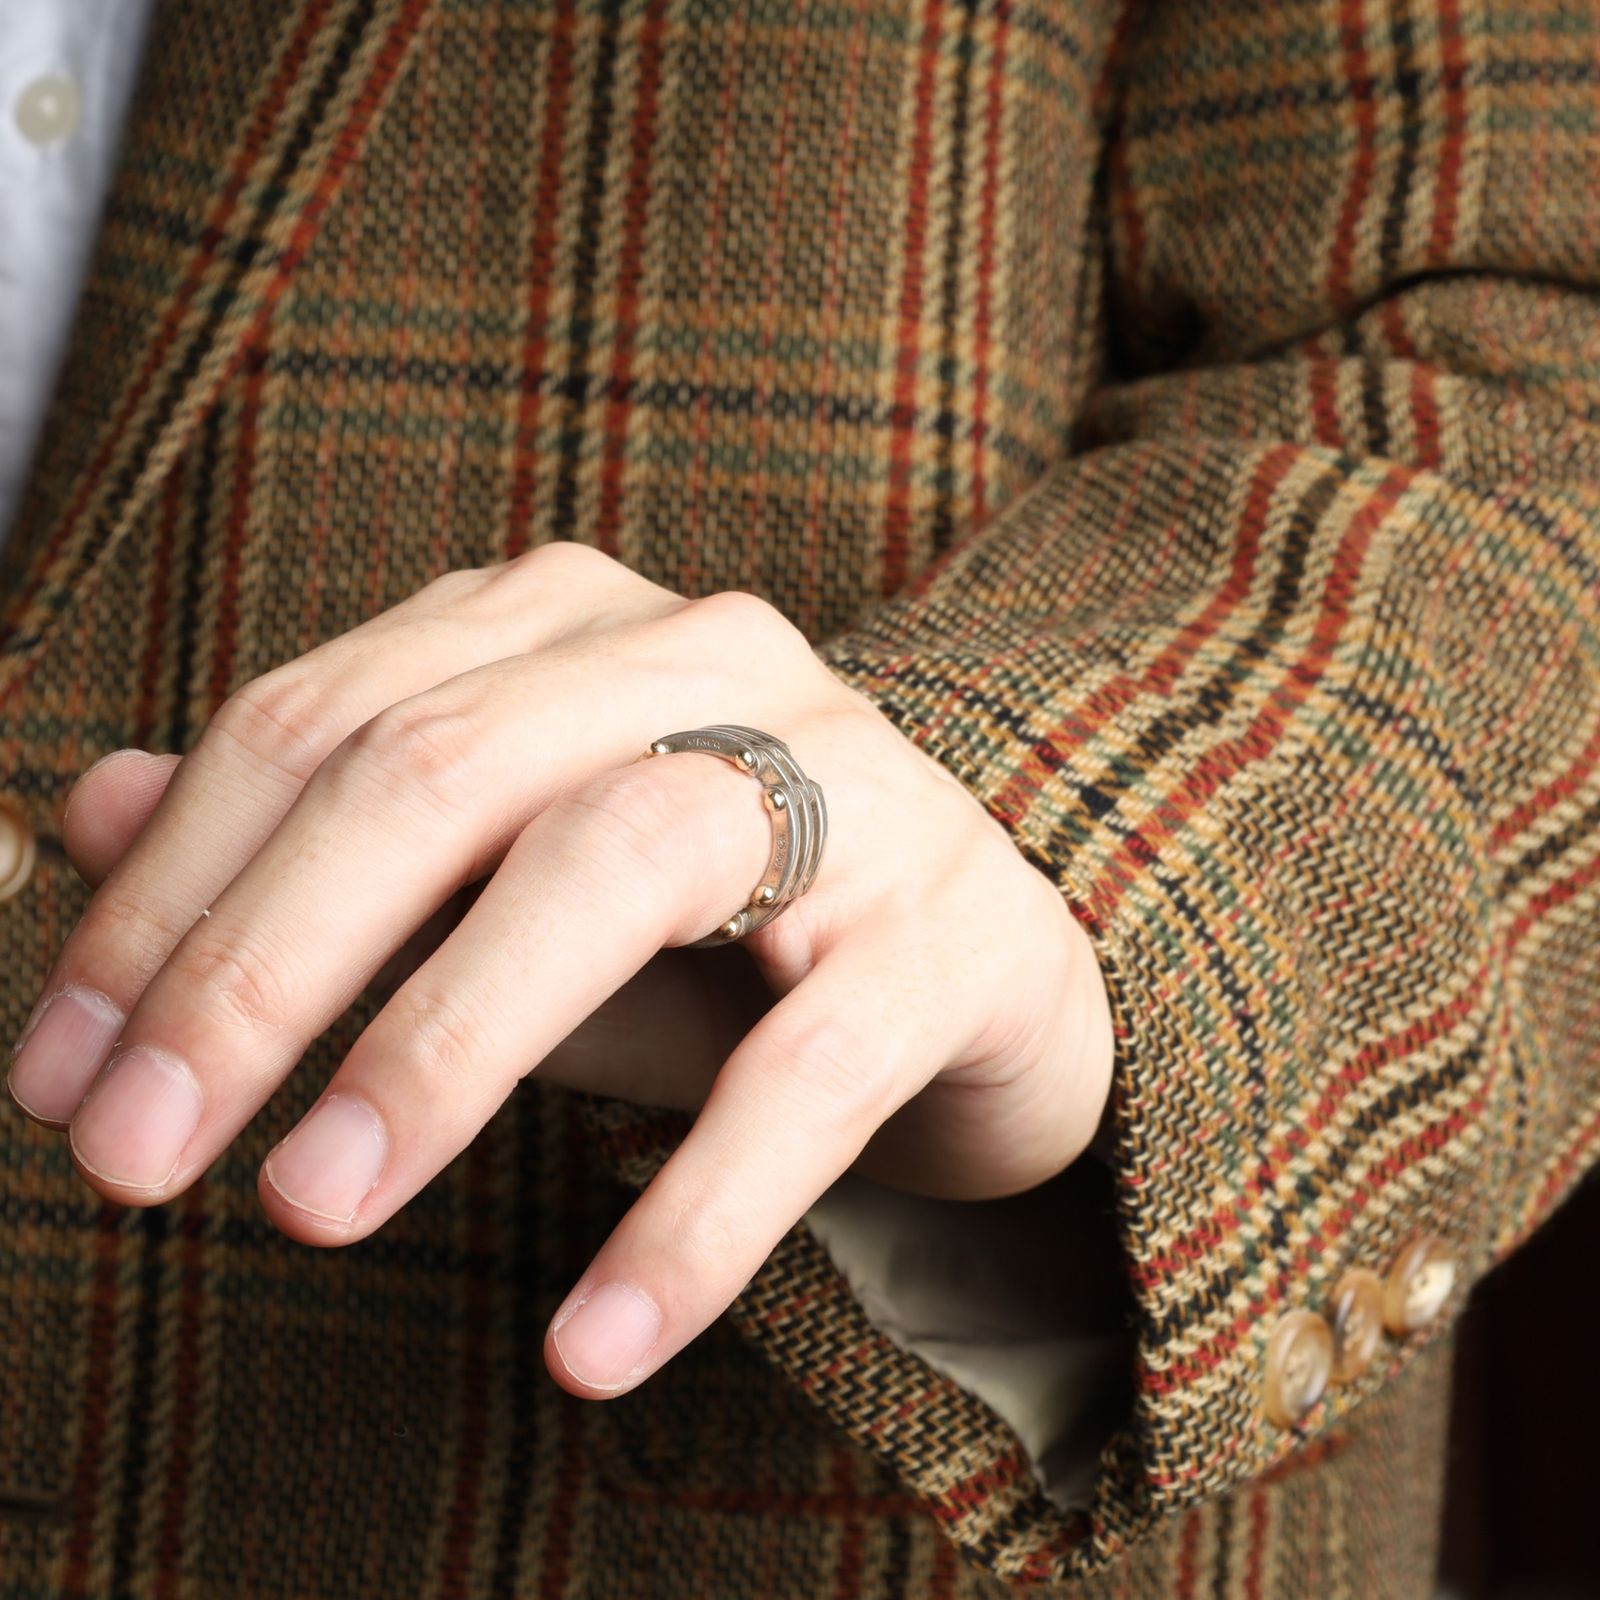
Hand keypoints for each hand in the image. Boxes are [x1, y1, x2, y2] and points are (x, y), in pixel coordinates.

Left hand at [5, 545, 1114, 1397]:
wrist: (980, 967)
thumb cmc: (715, 930)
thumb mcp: (492, 892)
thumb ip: (320, 855)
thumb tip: (87, 808)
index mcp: (570, 625)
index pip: (321, 724)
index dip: (169, 898)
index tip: (62, 1075)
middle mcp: (708, 659)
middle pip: (440, 772)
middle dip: (260, 970)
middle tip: (129, 1159)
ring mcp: (852, 778)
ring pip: (617, 862)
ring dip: (440, 1045)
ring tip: (308, 1211)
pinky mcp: (955, 929)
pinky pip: (810, 1065)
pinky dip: (694, 1209)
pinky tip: (594, 1344)